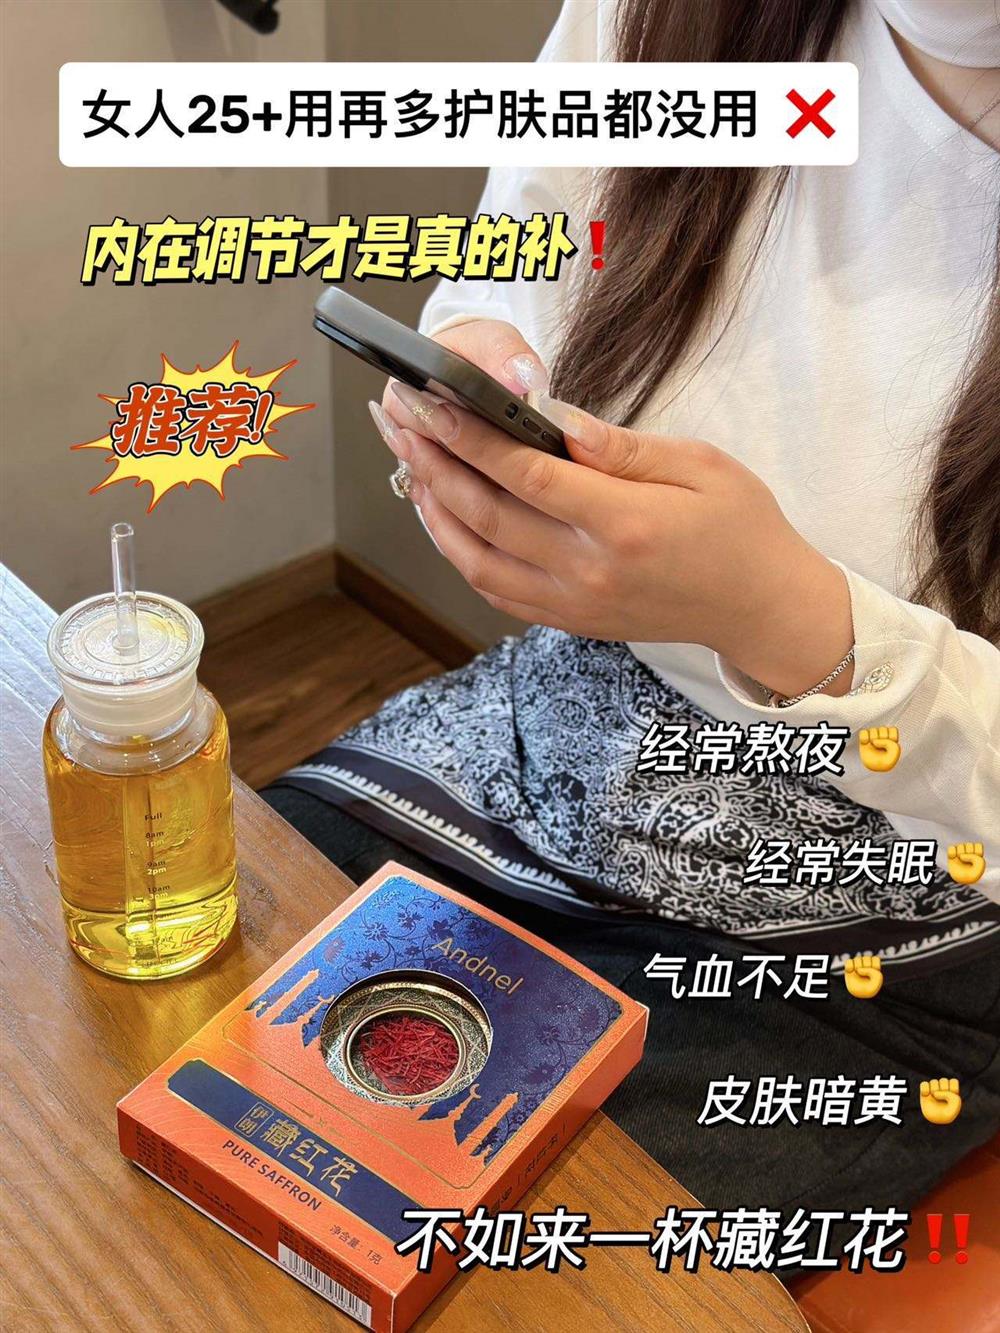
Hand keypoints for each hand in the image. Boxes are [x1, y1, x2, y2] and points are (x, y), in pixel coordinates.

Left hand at [374, 320, 853, 697]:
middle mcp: (590, 572)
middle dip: (434, 462)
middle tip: (399, 420)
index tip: (432, 401)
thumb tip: (555, 419)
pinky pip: (494, 590)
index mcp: (626, 526)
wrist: (760, 607)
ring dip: (432, 509)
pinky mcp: (568, 621)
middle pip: (487, 516)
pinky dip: (457, 553)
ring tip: (408, 460)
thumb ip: (622, 448)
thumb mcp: (701, 466)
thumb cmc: (740, 528)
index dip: (470, 437)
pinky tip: (440, 515)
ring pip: (476, 560)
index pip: (527, 476)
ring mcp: (574, 604)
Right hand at [843, 954, 882, 998]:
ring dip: (858, 966)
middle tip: (866, 975)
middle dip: (867, 966)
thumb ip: (872, 971)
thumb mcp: (877, 980)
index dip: (875, 966)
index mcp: (874, 967)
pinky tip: (850, 971)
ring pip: (858, 958)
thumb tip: (858, 969)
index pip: (875, 959)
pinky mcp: (849, 969)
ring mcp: (856, 966)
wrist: (860, 995)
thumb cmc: (870, 988)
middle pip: (867, 958)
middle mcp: (865, 965)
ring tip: (858, 973)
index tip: (875, 973)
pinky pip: (848, 961)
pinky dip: (849, 965)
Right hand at [858, 726, 900, 771]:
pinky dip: (864, 737)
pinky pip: (863, 732)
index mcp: (891, 739)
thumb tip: (874, 740)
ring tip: (873, 746)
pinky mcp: (864, 740)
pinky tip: (865, 743)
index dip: (892, 737)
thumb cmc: (886, 761)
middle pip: (883, 729)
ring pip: (873, 729)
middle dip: (883, 739)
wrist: (875, 768)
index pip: (892, 729)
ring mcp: (872, 738)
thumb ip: (890, 743)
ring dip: (873, 738)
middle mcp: (882, 737)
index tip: (891, 746)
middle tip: (881, 748)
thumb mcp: (894, 753)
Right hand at [919, 1078, 961, 1125]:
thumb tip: (934, 1093)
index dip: (953, 1088)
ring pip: (934, 1081)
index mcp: (952, 1092)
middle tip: (944, 1098)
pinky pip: (923, 1084)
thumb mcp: (955, 1104)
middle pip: (943, 1080)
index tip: (953, 1096)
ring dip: (935, 1089)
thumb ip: (950, 1095)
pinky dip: (925, 1088)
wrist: (937, 1122)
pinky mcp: (924, 1093)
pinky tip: (926, 1095)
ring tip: (935, 1097)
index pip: (953, 1081)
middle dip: (944, 1088)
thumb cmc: (948, 1113)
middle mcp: (942, 1090)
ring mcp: (933, 1091)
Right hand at [947, 842, 985, 884]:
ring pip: (960, 845)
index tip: (977, 860)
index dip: (978, 853)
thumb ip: (975, 858)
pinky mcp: (951, 855)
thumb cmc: (973, 873)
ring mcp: (959, 852)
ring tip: (961, 860)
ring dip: (961, 854)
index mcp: (977, 853)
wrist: (963, 880)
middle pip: (969, 845)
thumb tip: (960, 856)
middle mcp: (968, 851)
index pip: (978, 845)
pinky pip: (951, 848)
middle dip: (969, 854)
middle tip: (969, 862)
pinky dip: (952, 852)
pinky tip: (953, 858)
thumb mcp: (980, 866)